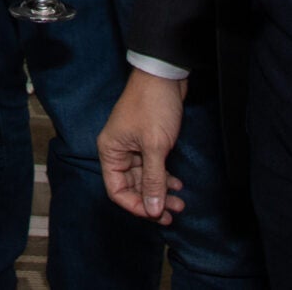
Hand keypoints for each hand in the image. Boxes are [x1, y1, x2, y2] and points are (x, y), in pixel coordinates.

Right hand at [98, 70, 187, 221]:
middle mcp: (118, 151)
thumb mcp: (155, 147)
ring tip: (180, 201)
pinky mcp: (147, 142)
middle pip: (131, 187)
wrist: (165, 76)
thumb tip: (152, 210)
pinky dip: (164, 177)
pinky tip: (177, 184)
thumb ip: (153, 180)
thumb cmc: (153, 106)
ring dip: (161, 191)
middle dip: (152, 200)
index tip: (157, 214)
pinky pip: (152, 168)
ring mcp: (133, 147)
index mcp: (111, 152)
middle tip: (174, 212)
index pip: (117, 190)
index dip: (136, 206)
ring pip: (144, 178)